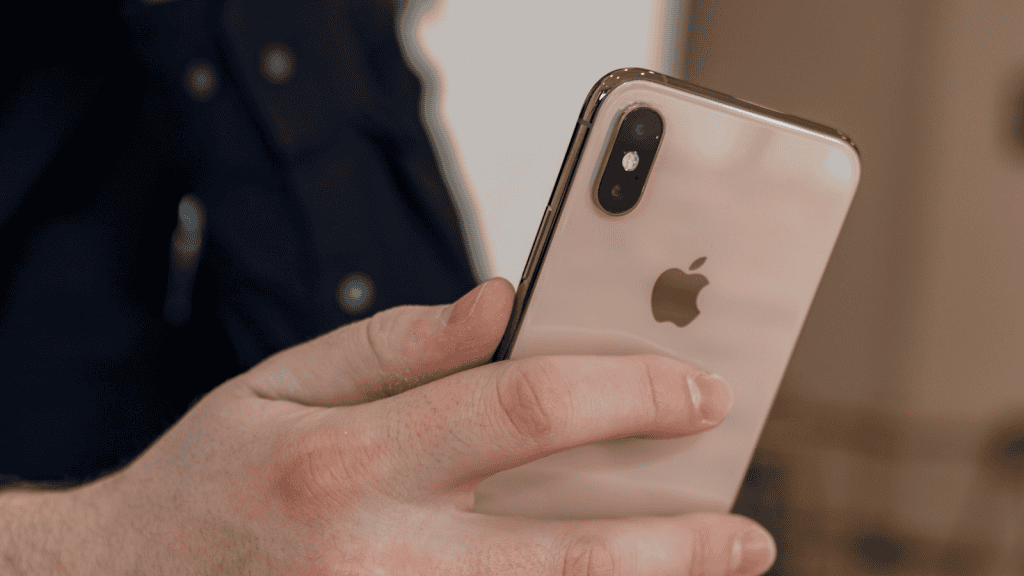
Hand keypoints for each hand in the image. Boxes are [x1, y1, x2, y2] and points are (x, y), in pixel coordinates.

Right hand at [81, 277, 774, 574]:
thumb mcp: (277, 382)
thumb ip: (395, 343)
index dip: (627, 392)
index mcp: (348, 459)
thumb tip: (503, 302)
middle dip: (677, 541)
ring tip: (712, 568)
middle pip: (566, 550)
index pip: (522, 409)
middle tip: (745, 528)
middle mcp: (377, 556)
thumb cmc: (209, 481)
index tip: (698, 388)